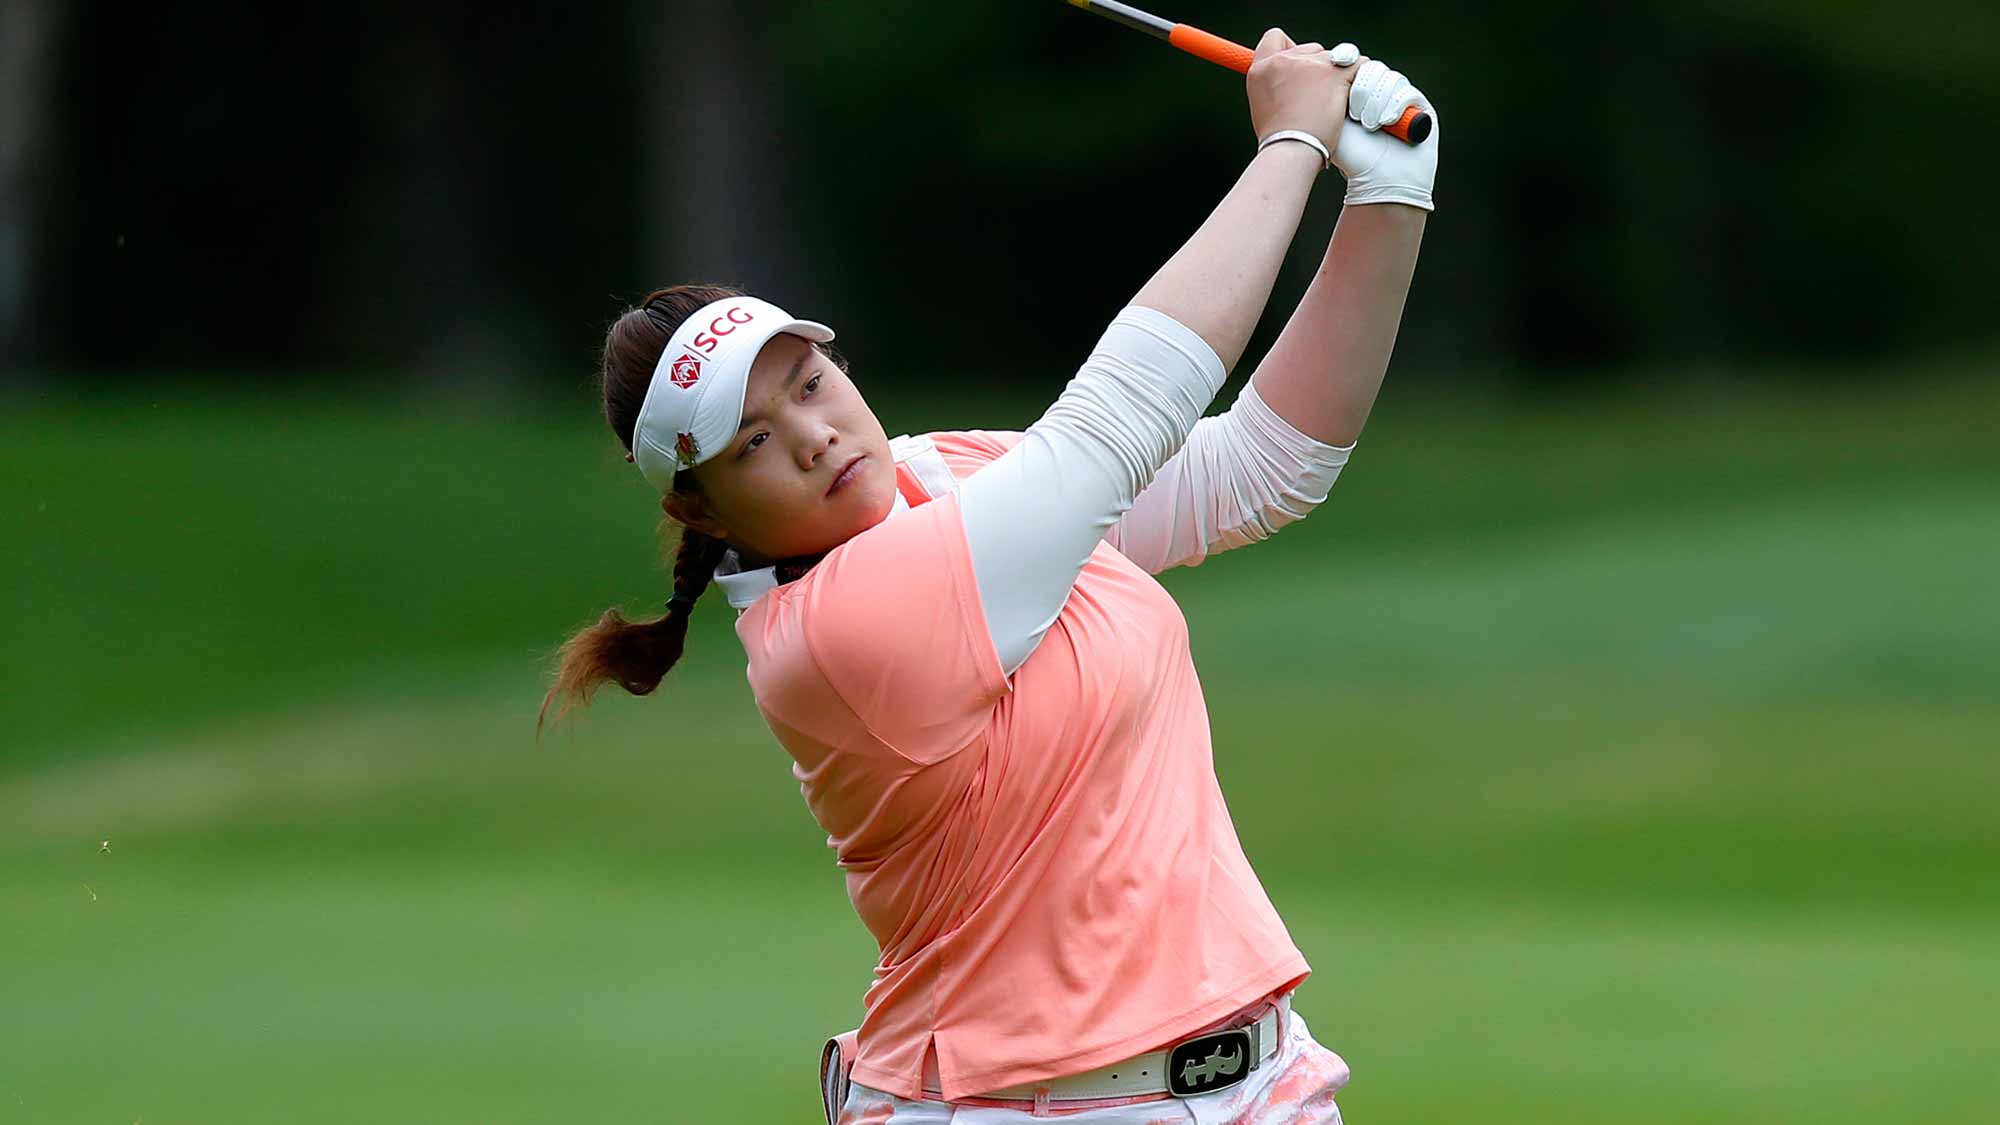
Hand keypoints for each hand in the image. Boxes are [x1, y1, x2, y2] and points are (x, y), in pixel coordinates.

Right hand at [1246, 28, 1352, 150]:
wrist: (1291, 151)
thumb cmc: (1279, 139)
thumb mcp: (1262, 105)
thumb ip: (1275, 85)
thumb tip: (1289, 82)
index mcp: (1262, 68)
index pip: (1275, 38)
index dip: (1290, 49)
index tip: (1298, 65)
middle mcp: (1284, 61)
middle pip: (1310, 48)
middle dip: (1318, 67)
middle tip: (1317, 95)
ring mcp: (1311, 65)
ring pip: (1336, 56)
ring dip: (1338, 76)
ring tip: (1331, 103)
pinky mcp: (1334, 73)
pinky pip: (1358, 64)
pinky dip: (1360, 78)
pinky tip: (1353, 96)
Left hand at [1331, 57, 1439, 210]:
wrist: (1379, 183)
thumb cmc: (1353, 159)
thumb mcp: (1333, 125)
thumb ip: (1328, 96)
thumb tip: (1324, 65)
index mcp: (1359, 94)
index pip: (1356, 66)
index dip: (1350, 67)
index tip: (1340, 69)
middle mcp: (1381, 94)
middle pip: (1374, 69)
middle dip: (1363, 88)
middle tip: (1355, 115)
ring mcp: (1402, 100)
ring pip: (1391, 79)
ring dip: (1378, 100)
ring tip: (1369, 125)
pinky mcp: (1421, 109)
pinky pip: (1408, 93)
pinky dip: (1396, 104)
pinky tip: (1387, 121)